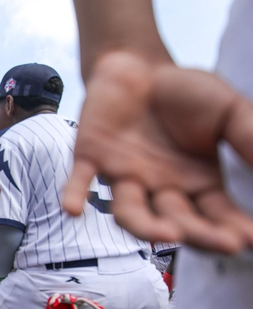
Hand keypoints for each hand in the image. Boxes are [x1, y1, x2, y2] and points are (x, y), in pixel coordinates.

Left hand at [63, 51, 252, 253]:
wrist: (138, 65)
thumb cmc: (186, 94)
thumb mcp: (229, 111)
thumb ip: (249, 137)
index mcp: (196, 184)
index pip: (215, 216)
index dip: (230, 230)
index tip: (248, 242)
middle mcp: (159, 189)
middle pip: (176, 221)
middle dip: (199, 234)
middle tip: (224, 243)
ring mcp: (124, 177)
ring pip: (129, 212)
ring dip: (144, 225)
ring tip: (165, 233)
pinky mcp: (91, 159)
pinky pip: (80, 181)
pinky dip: (75, 194)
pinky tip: (72, 210)